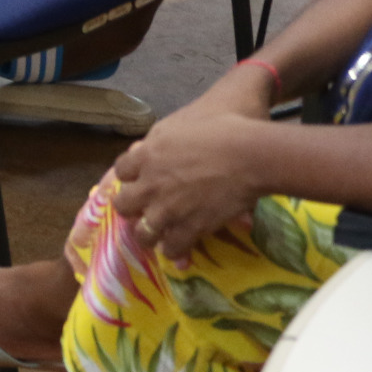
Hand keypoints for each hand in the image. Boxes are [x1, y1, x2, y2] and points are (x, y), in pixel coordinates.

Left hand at [111, 105, 278, 258]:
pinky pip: (171, 248)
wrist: (250, 153)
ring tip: (160, 234)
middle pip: (123, 205)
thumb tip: (146, 146)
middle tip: (146, 208)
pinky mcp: (189, 228)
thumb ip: (159, 138)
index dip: (131, 177)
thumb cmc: (222, 125)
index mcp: (147, 154)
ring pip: (142, 234)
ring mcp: (167, 209)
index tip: (140, 179)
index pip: (120, 171)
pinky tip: (181, 246)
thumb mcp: (182, 121)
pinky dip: (175, 249)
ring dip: (150, 234)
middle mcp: (150, 184)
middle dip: (132, 208)